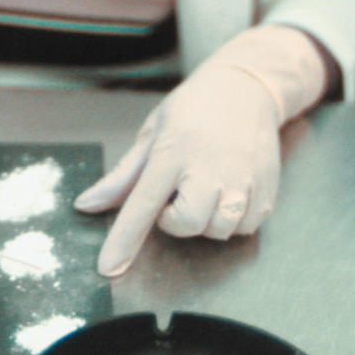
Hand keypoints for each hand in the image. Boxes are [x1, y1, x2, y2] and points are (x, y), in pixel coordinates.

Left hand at [73, 23, 329, 276]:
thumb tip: (86, 205)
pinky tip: (227, 194)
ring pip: (220, 229)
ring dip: (206, 221)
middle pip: (188, 224)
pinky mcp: (267, 184)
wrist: (247, 87)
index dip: (124, 240)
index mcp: (172, 151)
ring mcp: (243, 176)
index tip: (109, 268)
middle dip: (176, 221)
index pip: (142, 204)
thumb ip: (122, 177)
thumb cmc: (193, 110)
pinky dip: (234, 220)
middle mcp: (209, 166)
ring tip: (204, 191)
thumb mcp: (152, 133)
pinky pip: (247, 226)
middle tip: (178, 194)